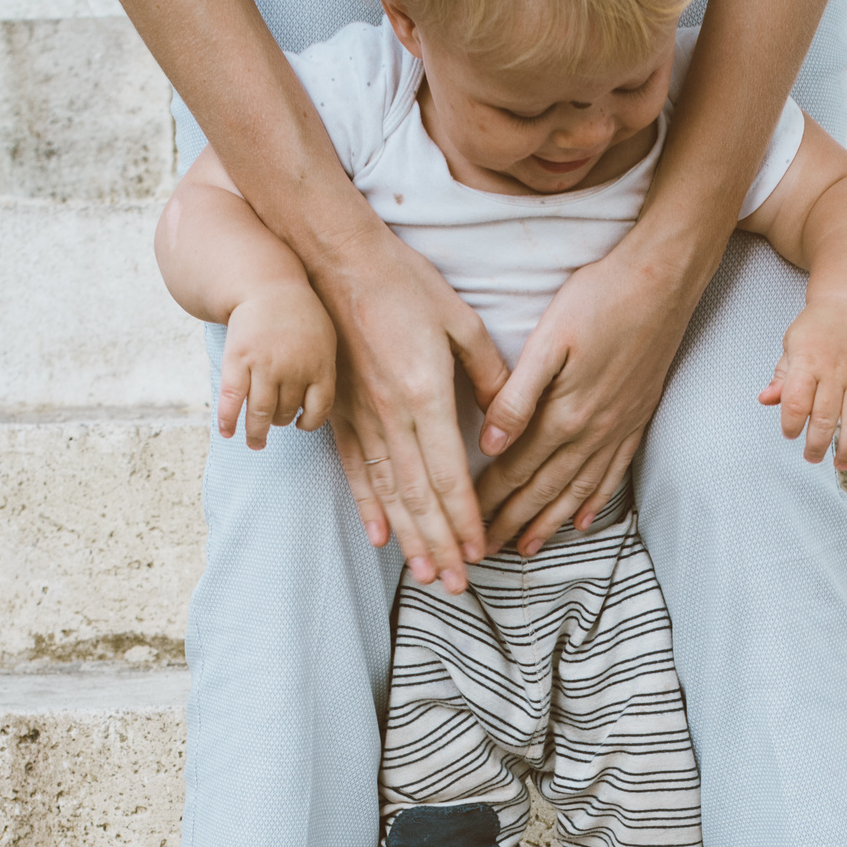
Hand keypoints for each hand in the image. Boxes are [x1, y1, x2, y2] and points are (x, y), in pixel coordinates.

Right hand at [218, 283, 337, 448]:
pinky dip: (228, 419)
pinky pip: (233, 399)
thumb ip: (323, 371)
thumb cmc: (298, 316)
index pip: (319, 410)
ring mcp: (264, 366)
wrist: (267, 285)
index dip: (309, 423)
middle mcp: (293, 369)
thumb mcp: (324, 339)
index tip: (301, 425)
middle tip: (272, 426)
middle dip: (279, 422)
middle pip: (286, 412)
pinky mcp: (238, 361)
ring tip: (255, 442)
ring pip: (261, 413)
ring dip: (256, 432)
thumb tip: (312, 409)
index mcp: (319, 366)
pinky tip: (227, 433)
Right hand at [311, 226, 509, 591]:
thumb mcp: (462, 322)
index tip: (481, 552)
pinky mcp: (339, 413)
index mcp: (425, 394)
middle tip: (458, 585)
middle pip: (419, 496)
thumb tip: (511, 419)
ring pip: (388, 492)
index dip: (466, 518)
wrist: (335, 261)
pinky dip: (369, 506)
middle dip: (441, 544)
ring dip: (409, 538)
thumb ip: (490, 375)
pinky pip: (355, 470)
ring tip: (426, 575)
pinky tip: (379, 537)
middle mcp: (391, 416)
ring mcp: (360, 417)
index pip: (449, 473)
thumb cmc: (404, 285)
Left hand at [472, 237, 700, 555]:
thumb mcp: (549, 339)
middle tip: (487, 551)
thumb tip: (491, 442)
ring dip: (550, 522)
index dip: (488, 499)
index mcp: (564, 414)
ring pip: (577, 490)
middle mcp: (593, 431)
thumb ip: (517, 394)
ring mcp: (618, 428)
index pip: (516, 469)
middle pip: (543, 489)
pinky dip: (594, 500)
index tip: (466, 523)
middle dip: (512, 522)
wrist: (665, 280)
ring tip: (528, 548)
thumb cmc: (601, 298)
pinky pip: (614, 472)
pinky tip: (582, 519)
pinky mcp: (637, 418)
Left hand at [757, 295, 846, 469]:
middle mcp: (836, 368)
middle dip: (816, 445)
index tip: (790, 433)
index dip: (790, 424)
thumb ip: (782, 376)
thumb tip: (765, 400)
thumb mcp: (792, 345)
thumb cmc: (818, 328)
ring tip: (841, 464)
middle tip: (811, 457)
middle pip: (825, 417)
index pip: (795, 402)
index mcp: (808, 359)